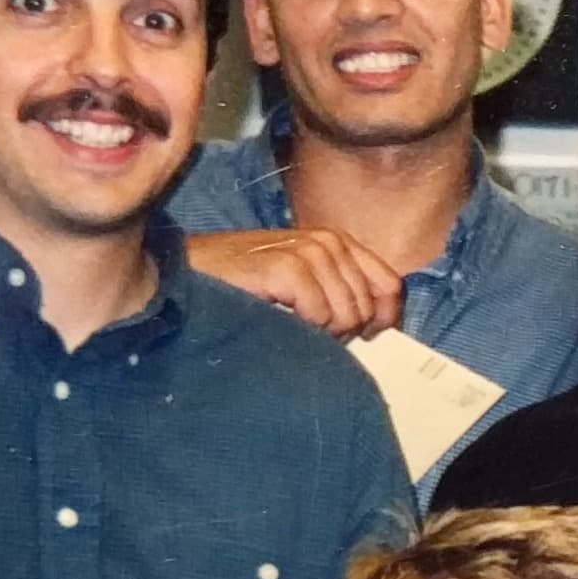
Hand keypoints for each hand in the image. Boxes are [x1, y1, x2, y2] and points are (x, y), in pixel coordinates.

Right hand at [186, 227, 403, 338]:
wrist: (187, 274)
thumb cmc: (241, 285)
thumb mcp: (302, 286)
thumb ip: (341, 294)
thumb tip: (378, 325)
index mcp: (338, 244)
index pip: (391, 287)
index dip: (381, 318)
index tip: (361, 336)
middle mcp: (328, 242)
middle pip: (368, 307)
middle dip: (343, 331)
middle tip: (304, 328)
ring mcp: (308, 251)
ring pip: (347, 315)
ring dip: (320, 332)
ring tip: (288, 321)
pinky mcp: (286, 266)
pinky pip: (320, 315)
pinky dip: (301, 327)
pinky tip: (275, 316)